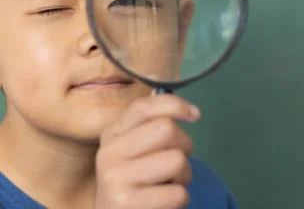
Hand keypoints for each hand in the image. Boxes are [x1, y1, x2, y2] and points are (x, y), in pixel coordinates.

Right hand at [94, 94, 200, 208]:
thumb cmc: (134, 182)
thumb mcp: (133, 151)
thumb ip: (151, 127)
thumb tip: (190, 111)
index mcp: (111, 134)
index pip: (144, 107)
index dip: (175, 105)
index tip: (195, 115)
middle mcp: (109, 152)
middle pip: (166, 129)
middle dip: (184, 144)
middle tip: (177, 161)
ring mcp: (116, 178)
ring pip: (177, 160)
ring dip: (184, 175)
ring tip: (169, 183)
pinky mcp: (127, 203)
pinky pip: (178, 193)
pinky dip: (180, 199)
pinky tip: (164, 202)